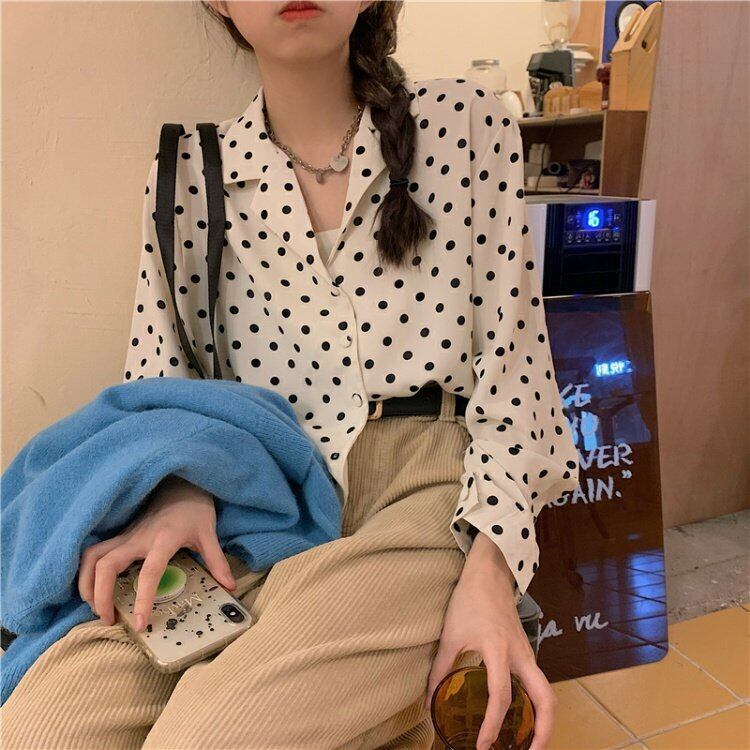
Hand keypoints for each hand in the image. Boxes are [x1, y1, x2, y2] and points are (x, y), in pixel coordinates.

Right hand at [77, 475, 235, 631]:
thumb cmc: (195, 509)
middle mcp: (139, 537)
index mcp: (164, 538)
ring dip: (86, 583)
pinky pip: (94, 551)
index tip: (140, 624)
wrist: (182, 483)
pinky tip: (91, 588)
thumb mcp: (208, 534)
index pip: (150, 572)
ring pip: (93, 557)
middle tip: (108, 619)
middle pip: (107, 565)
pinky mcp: (120, 534)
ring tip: (95, 606)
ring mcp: (126, 534)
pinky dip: (86, 570)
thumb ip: (217, 561)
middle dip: (100, 595)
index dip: (143, 599)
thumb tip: (230, 586)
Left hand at [425, 532, 555, 749]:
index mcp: (498, 649)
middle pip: (546, 699)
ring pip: (548, 692)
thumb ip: (440, 669)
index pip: (501, 696)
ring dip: (545, 721)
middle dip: (544, 731)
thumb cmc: (469, 600)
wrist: (490, 573)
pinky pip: (540, 683)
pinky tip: (523, 718)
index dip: (493, 724)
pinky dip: (539, 705)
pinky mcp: (527, 652)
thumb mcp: (450, 634)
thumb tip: (429, 701)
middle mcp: (520, 655)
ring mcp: (528, 653)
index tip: (483, 746)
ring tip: (531, 745)